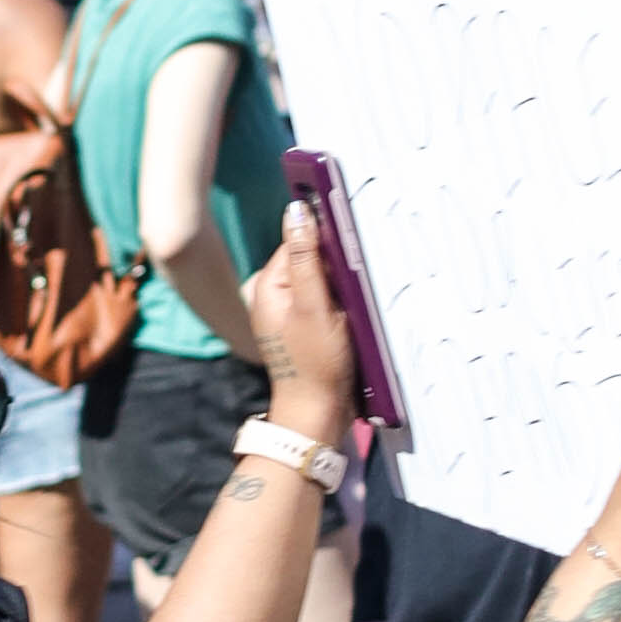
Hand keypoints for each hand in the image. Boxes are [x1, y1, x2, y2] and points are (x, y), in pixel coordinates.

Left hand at [235, 202, 362, 448]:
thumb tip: (296, 209)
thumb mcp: (314, 306)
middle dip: (334, 267)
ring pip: (320, 279)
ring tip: (351, 306)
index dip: (326, 243)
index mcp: (268, 284)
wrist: (317, 412)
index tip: (349, 256)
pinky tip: (350, 316)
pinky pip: (323, 299)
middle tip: (352, 290)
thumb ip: (306, 257)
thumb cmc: (315, 362)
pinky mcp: (303, 325)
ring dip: (340, 286)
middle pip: (310, 259)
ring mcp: (287, 311)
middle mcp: (273, 294)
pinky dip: (339, 302)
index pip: (298, 241)